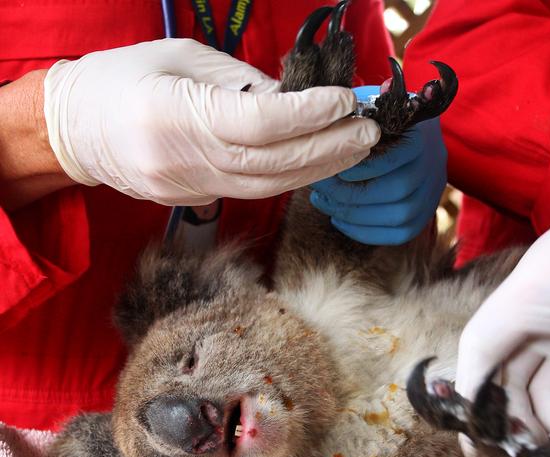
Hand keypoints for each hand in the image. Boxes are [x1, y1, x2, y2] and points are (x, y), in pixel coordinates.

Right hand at [43, 39, 379, 204]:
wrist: (75, 130)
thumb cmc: (123, 78)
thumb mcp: (182, 57)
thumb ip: (241, 81)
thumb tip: (297, 100)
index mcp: (174, 113)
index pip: (258, 122)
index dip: (309, 114)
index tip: (344, 102)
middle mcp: (183, 160)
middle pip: (272, 163)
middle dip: (328, 148)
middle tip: (368, 132)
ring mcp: (188, 188)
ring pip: (267, 186)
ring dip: (318, 168)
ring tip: (355, 149)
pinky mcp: (194, 201)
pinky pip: (252, 192)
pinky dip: (289, 178)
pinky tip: (318, 163)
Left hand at [309, 86, 446, 244]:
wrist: (412, 137)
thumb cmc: (379, 120)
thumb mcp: (370, 106)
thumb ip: (356, 108)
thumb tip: (337, 110)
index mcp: (421, 136)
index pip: (399, 155)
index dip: (365, 166)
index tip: (335, 168)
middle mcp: (431, 166)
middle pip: (398, 190)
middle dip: (352, 194)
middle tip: (319, 190)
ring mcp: (431, 194)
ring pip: (399, 216)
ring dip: (355, 215)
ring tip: (324, 203)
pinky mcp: (424, 216)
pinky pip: (399, 234)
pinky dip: (366, 232)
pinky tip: (339, 219)